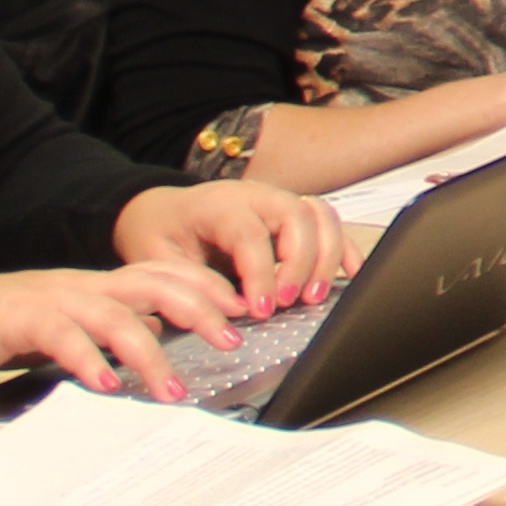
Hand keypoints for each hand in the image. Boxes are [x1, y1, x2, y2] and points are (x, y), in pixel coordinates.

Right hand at [0, 261, 251, 399]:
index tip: (241, 310)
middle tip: (230, 339)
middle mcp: (83, 285)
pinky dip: (88, 359)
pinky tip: (106, 383)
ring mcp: (53, 299)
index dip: (206, 287)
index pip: (164, 274)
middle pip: (153, 284)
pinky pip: (61, 335)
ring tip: (172, 388)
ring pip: (114, 314)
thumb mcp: (70, 324)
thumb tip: (151, 338)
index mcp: (98, 285)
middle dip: (197, 308)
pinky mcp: (20, 319)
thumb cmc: (5, 324)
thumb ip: (109, 327)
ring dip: (149, 353)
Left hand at [114, 180, 347, 314]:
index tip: (262, 309)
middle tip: (288, 303)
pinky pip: (329, 223)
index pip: (250, 234)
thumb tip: (234, 309)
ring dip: (326, 257)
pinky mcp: (293, 214)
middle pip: (296, 217)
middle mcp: (255, 196)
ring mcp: (279, 201)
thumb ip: (192, 282)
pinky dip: (345, 247)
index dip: (261, 273)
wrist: (161, 212)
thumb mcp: (155, 259)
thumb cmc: (159, 234)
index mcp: (218, 204)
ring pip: (320, 216)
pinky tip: (350, 274)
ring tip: (314, 297)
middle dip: (300, 263)